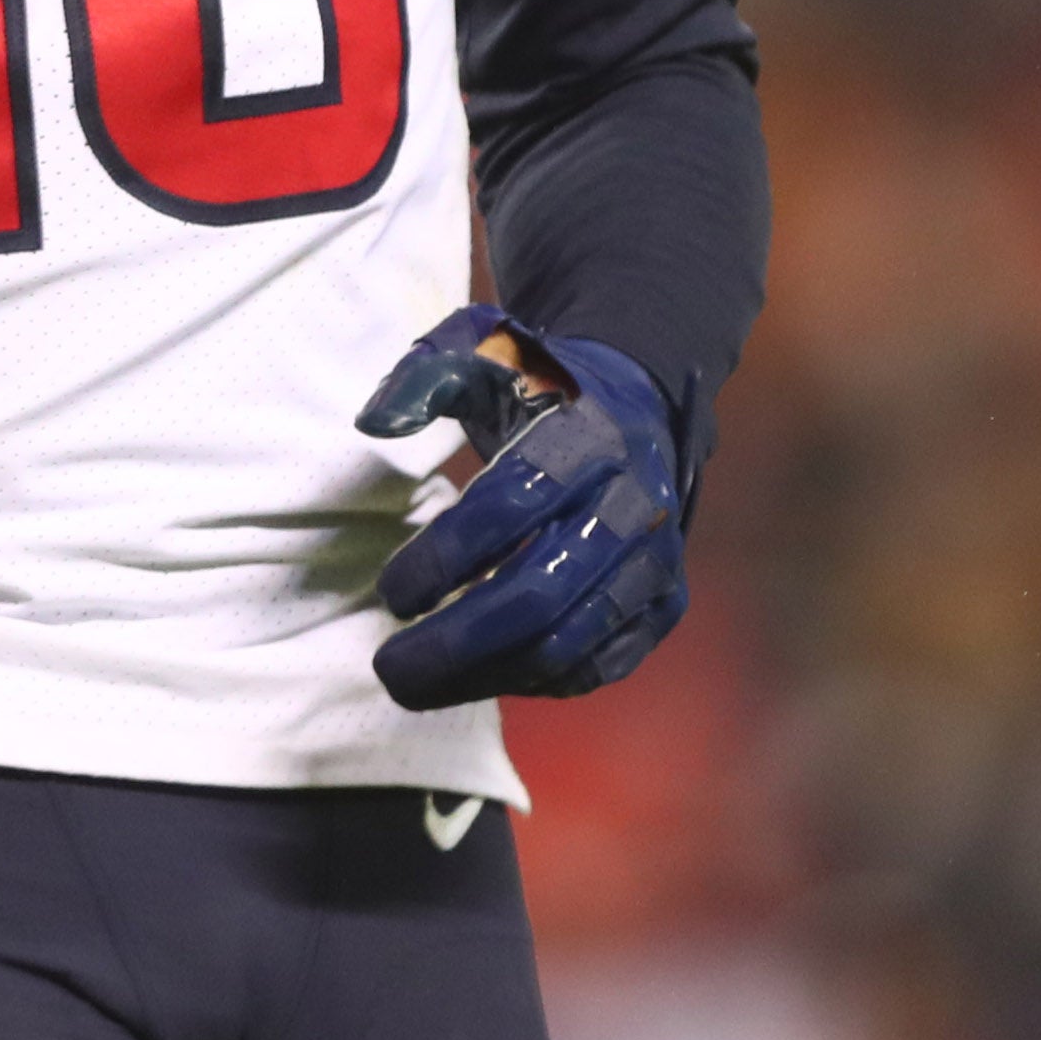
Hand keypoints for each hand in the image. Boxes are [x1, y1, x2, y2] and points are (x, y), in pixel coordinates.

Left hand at [354, 306, 685, 708]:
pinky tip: (477, 677)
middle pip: (540, 594)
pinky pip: (599, 665)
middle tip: (389, 667)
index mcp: (587, 440)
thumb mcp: (485, 355)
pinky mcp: (664, 604)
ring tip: (418, 685)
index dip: (443, 557)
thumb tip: (376, 421)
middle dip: (456, 642)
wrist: (639, 409)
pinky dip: (533, 682)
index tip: (389, 591)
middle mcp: (633, 506)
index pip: (509, 508)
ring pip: (569, 644)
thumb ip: (426, 377)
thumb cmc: (543, 390)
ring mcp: (657, 562)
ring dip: (487, 675)